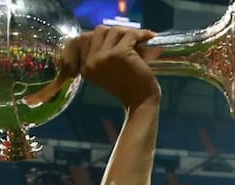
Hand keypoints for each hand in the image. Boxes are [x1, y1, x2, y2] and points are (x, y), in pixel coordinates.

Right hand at [31, 26, 161, 109]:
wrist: (141, 102)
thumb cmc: (129, 88)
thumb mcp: (108, 71)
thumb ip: (104, 53)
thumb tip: (112, 30)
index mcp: (86, 67)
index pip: (85, 38)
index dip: (103, 36)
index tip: (118, 39)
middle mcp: (91, 61)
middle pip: (99, 31)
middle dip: (116, 32)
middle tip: (130, 39)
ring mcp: (104, 57)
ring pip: (114, 31)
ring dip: (129, 34)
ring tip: (140, 41)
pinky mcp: (119, 54)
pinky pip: (130, 35)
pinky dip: (142, 34)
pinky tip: (149, 37)